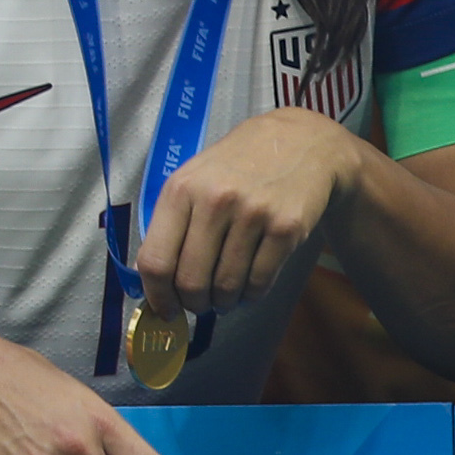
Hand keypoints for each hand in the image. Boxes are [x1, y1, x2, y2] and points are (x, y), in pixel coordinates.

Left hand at [139, 108, 362, 317]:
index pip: (155, 259)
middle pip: (191, 281)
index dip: (156, 295)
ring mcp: (253, 215)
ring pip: (227, 287)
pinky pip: (260, 282)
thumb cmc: (236, 166)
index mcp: (180, 190)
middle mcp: (213, 201)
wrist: (301, 144)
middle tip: (199, 304)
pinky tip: (248, 287)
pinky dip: (251, 295)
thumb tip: (152, 279)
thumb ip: (172, 223)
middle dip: (193, 304)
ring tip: (224, 296)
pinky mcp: (287, 229)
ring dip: (223, 303)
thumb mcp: (193, 179)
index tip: (164, 310)